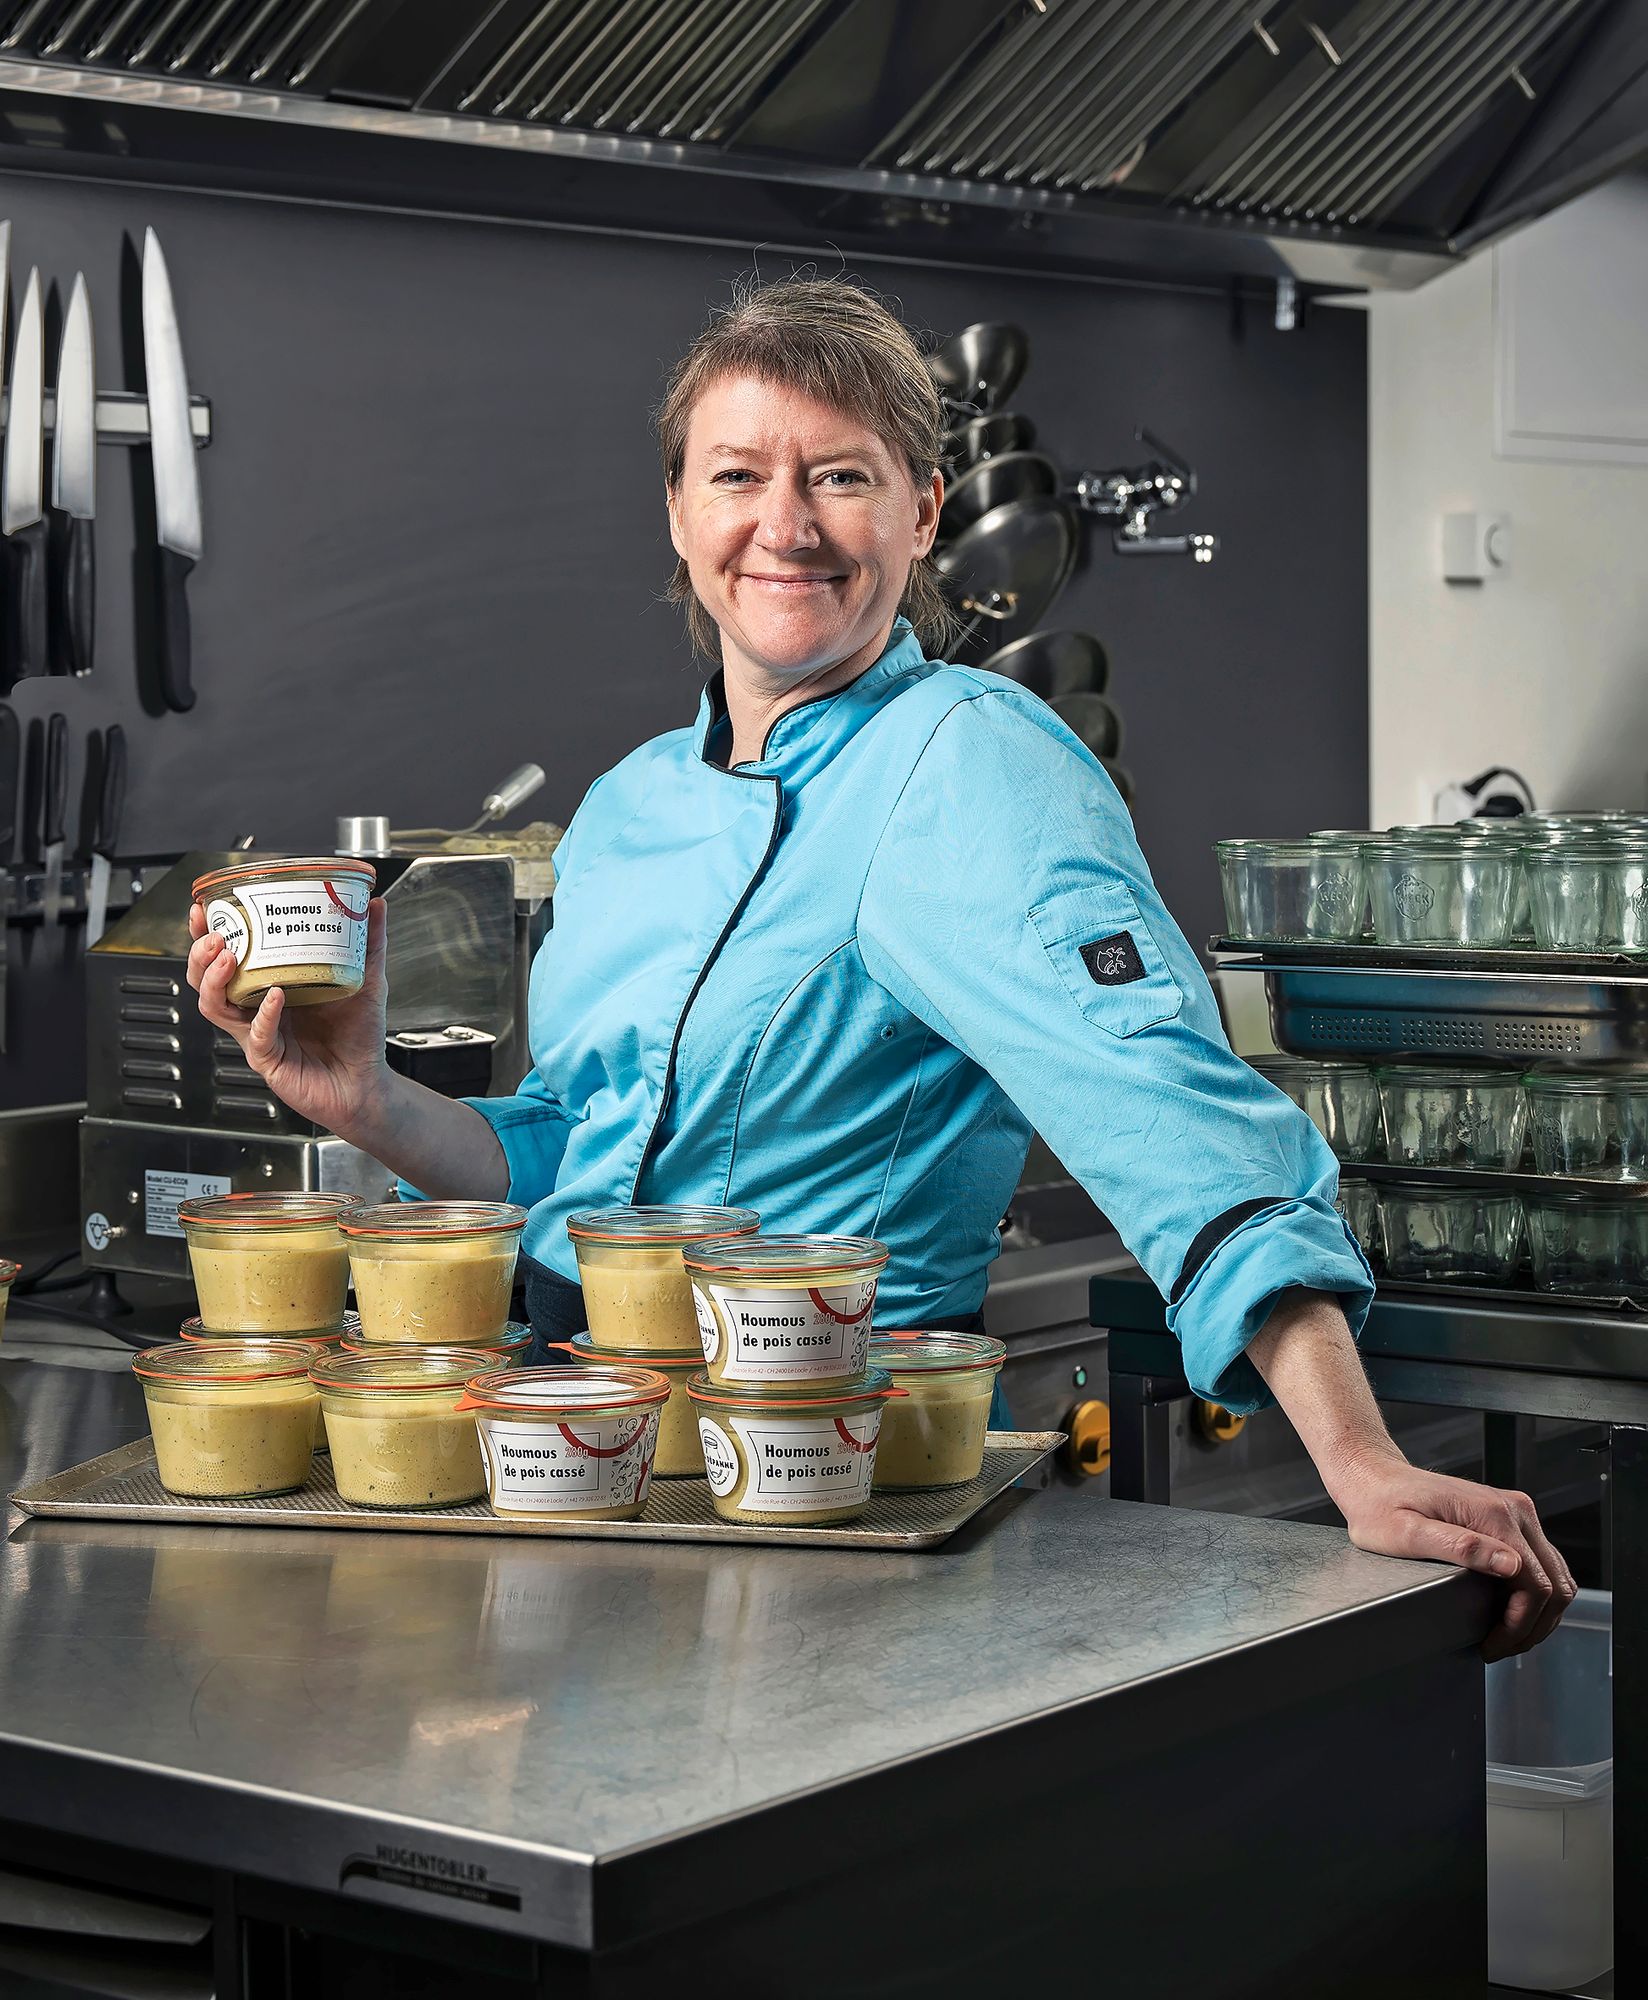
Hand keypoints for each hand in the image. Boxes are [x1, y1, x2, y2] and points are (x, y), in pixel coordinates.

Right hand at [186, 896, 390, 1139]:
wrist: (366, 1083)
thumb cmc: (358, 1036)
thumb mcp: (366, 980)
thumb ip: (369, 943)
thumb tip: (374, 904)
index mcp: (268, 984)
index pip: (225, 955)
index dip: (209, 932)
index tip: (205, 908)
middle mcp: (256, 1009)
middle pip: (205, 980)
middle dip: (200, 954)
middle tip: (214, 935)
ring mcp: (258, 1035)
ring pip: (216, 1007)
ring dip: (215, 980)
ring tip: (228, 958)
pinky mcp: (268, 1060)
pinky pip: (257, 1036)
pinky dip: (263, 1015)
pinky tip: (274, 998)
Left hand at [1331, 1444, 1576, 1660]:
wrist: (1375, 1479)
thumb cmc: (1381, 1507)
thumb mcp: (1407, 1533)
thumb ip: (1460, 1547)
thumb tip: (1511, 1565)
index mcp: (1493, 1513)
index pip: (1535, 1584)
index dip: (1519, 1625)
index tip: (1492, 1645)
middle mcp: (1514, 1509)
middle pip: (1554, 1583)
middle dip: (1532, 1626)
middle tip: (1498, 1648)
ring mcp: (1515, 1512)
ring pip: (1555, 1576)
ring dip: (1538, 1613)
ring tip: (1504, 1636)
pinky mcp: (1509, 1518)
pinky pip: (1541, 1563)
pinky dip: (1534, 1594)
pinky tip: (1508, 1611)